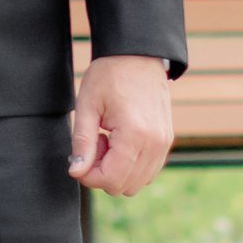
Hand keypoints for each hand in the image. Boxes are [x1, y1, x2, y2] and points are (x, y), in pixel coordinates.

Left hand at [69, 54, 173, 198]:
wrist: (137, 55)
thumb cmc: (109, 75)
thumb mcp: (87, 106)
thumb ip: (82, 142)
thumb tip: (76, 172)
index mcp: (134, 135)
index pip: (110, 180)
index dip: (88, 176)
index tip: (80, 156)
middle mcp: (155, 144)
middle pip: (124, 187)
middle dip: (102, 173)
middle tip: (95, 143)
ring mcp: (164, 143)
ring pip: (138, 183)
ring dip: (117, 170)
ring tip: (107, 140)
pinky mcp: (166, 141)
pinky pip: (148, 170)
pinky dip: (131, 166)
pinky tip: (120, 141)